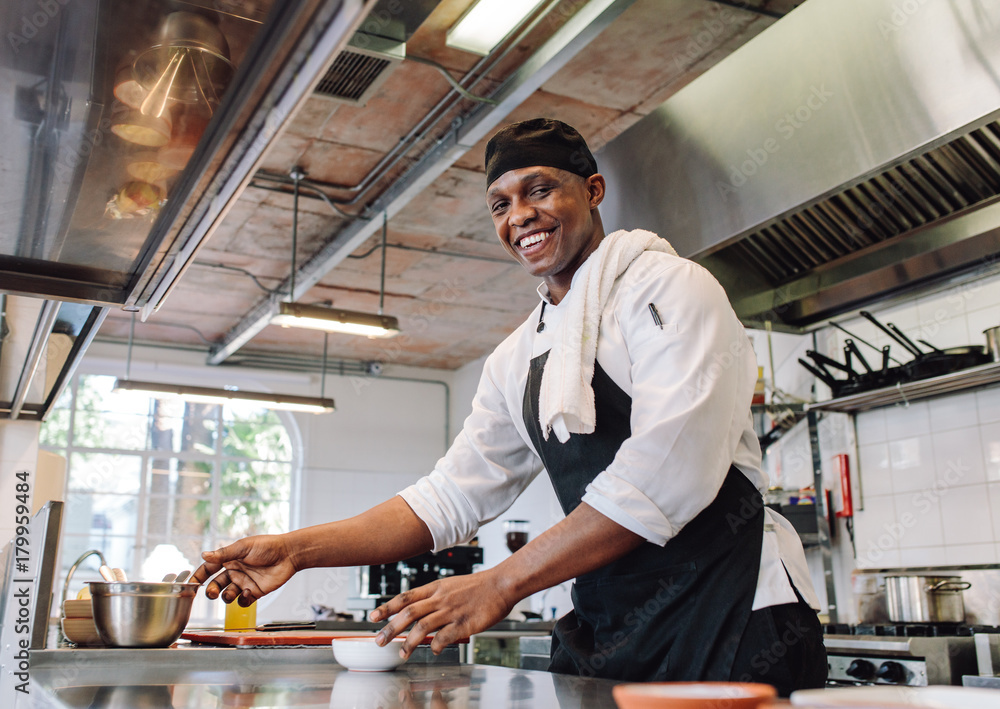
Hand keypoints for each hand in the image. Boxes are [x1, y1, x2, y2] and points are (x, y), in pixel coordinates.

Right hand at [192, 535, 297, 604]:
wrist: (288, 554)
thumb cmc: (267, 546)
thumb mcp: (243, 547)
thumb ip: (224, 553)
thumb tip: (204, 555)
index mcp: (229, 559)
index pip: (208, 569)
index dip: (198, 577)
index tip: (190, 585)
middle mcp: (234, 572)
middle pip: (215, 585)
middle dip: (210, 591)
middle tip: (212, 592)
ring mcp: (244, 582)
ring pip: (227, 595)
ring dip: (226, 596)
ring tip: (232, 591)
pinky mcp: (255, 592)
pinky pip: (243, 602)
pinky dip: (242, 600)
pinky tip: (248, 592)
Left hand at [370, 568, 513, 658]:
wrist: (501, 584)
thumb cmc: (478, 586)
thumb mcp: (451, 585)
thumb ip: (434, 597)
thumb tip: (419, 610)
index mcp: (435, 587)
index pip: (405, 597)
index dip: (387, 607)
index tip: (373, 617)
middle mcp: (440, 599)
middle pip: (409, 613)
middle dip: (390, 628)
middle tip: (379, 640)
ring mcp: (451, 611)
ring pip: (422, 627)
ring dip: (408, 642)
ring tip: (402, 652)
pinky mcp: (464, 623)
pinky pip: (444, 637)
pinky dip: (434, 646)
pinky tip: (432, 651)